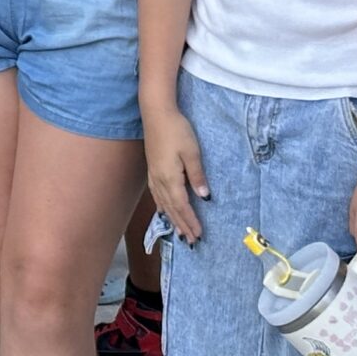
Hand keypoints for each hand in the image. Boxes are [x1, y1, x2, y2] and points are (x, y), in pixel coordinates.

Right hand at [144, 103, 208, 245]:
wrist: (156, 114)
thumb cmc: (177, 130)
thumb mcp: (192, 152)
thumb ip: (197, 175)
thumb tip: (204, 197)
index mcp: (170, 178)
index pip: (182, 206)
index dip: (190, 221)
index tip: (199, 235)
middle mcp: (160, 181)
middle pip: (172, 209)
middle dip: (182, 225)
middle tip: (192, 241)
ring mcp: (154, 176)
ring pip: (164, 204)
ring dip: (173, 219)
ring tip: (180, 232)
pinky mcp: (152, 170)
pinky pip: (158, 196)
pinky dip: (163, 207)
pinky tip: (165, 210)